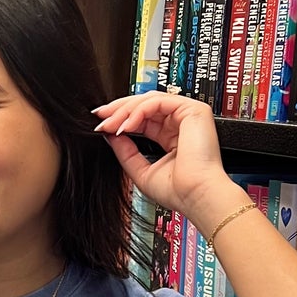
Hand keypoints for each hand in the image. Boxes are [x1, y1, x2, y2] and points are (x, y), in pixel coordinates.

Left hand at [93, 93, 239, 228]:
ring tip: (111, 125)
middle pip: (144, 104)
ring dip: (125, 111)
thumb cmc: (179, 191)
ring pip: (149, 100)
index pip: (143, 118)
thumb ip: (126, 151)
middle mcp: (180, 124)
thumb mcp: (141, 170)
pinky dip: (138, 111)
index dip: (121, 118)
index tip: (101, 125)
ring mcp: (188, 115)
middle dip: (119, 110)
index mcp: (171, 136)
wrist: (196, 196)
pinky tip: (127, 126)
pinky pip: (158, 101)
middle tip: (100, 118)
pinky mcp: (193, 110)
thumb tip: (110, 134)